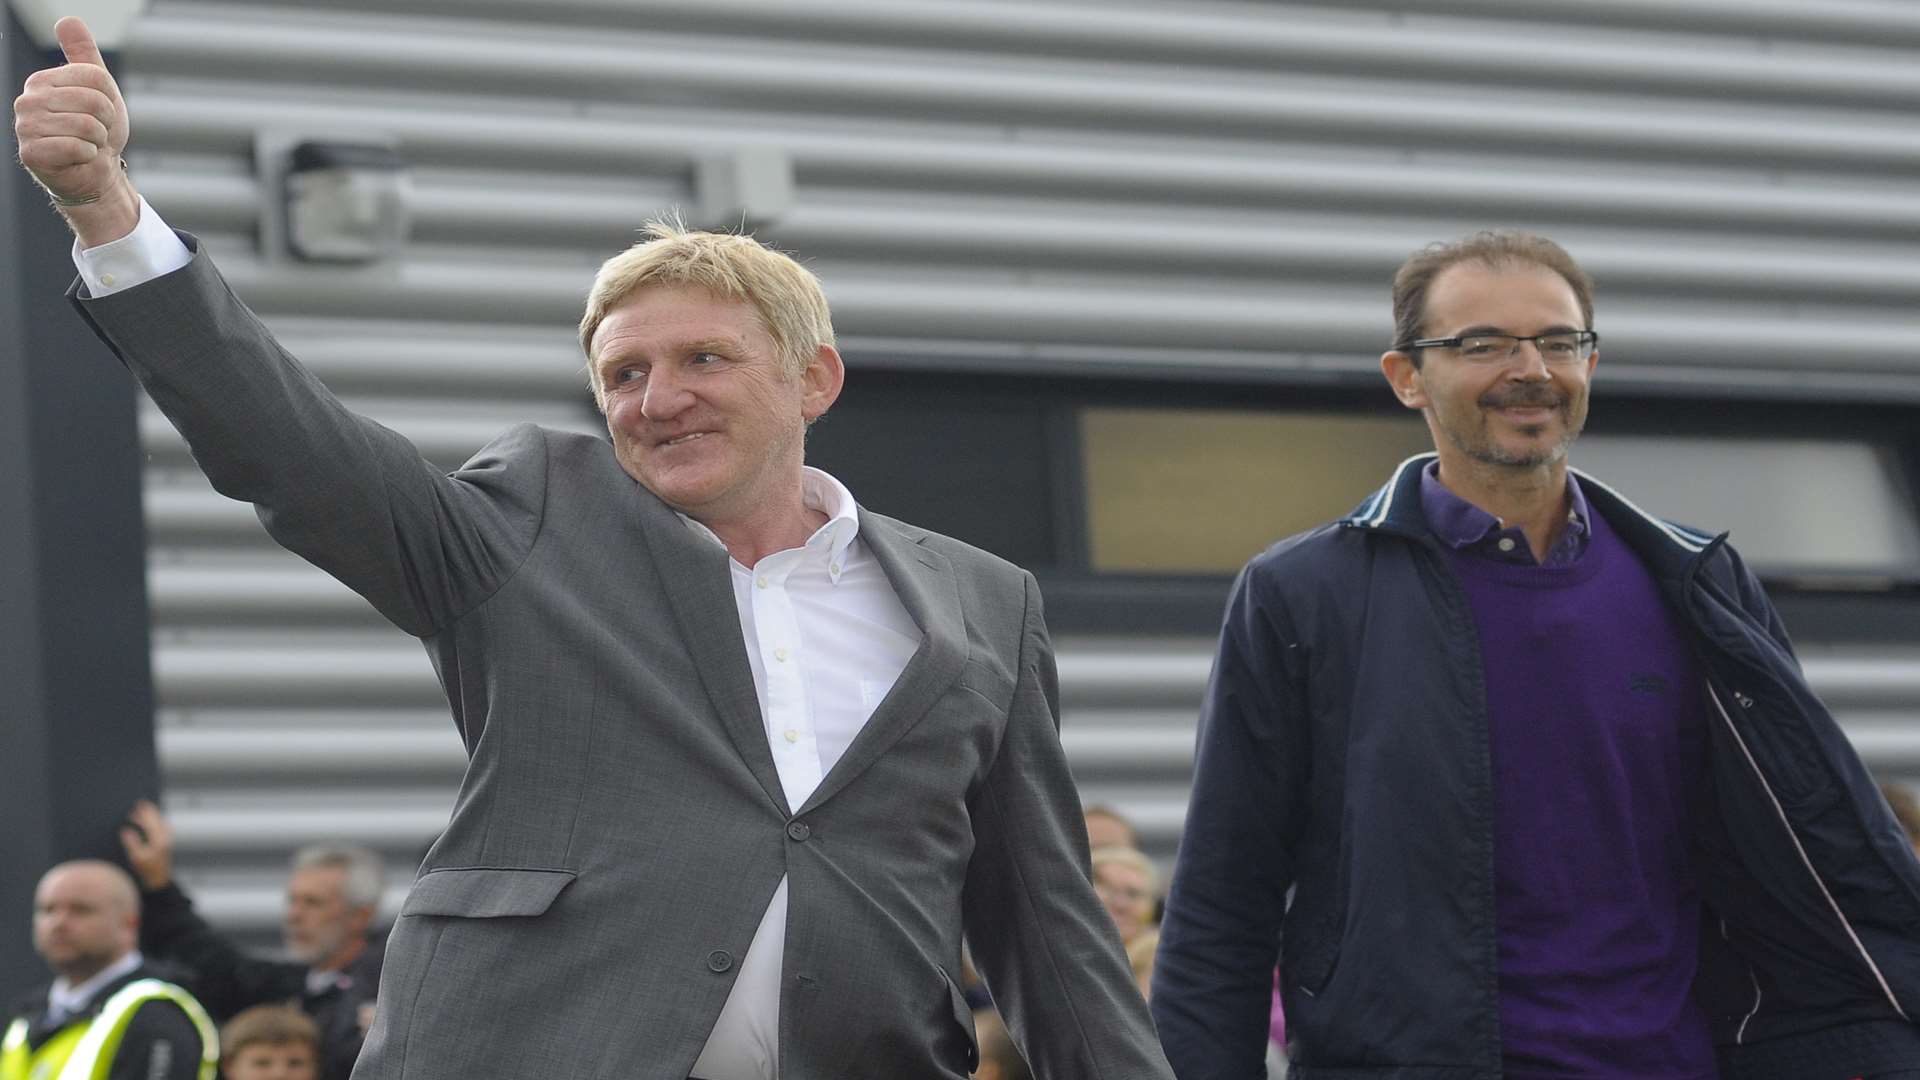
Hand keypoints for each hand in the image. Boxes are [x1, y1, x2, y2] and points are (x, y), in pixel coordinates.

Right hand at [13, 17, 138, 241]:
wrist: (95, 172)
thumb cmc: (96, 130)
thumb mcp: (98, 89)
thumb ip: (83, 56)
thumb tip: (68, 20)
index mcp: (42, 81)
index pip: (95, 77)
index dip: (109, 99)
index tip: (100, 113)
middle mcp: (27, 100)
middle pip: (93, 101)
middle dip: (106, 122)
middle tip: (95, 134)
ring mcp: (25, 127)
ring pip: (87, 125)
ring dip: (98, 141)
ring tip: (87, 145)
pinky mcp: (31, 154)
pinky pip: (77, 147)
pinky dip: (88, 156)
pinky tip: (78, 159)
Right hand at [120, 799, 176, 890]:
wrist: (159, 881)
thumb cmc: (147, 870)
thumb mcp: (137, 858)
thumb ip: (132, 843)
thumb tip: (126, 830)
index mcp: (159, 839)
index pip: (151, 821)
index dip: (144, 812)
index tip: (137, 804)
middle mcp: (165, 837)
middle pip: (157, 819)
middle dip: (148, 810)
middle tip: (139, 802)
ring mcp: (166, 840)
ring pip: (159, 822)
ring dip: (150, 816)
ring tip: (139, 811)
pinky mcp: (165, 843)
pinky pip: (159, 827)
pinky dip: (153, 822)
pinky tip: (146, 823)